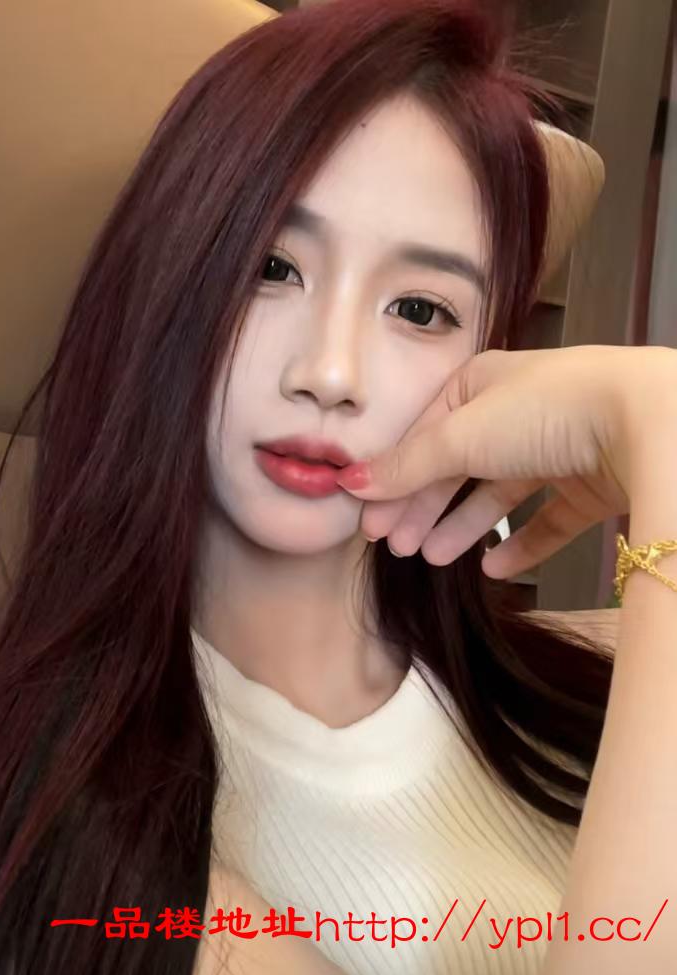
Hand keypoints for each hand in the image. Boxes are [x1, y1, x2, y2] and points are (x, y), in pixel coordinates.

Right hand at [335, 345, 676, 580]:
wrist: (646, 422)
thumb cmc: (546, 411)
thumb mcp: (462, 435)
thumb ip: (408, 465)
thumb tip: (350, 481)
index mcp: (481, 383)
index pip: (425, 435)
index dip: (395, 477)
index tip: (370, 519)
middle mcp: (517, 411)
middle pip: (456, 466)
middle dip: (422, 507)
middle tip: (395, 547)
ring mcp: (556, 447)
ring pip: (496, 494)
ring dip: (461, 527)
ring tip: (432, 559)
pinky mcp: (589, 484)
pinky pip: (545, 519)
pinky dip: (519, 544)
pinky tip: (492, 569)